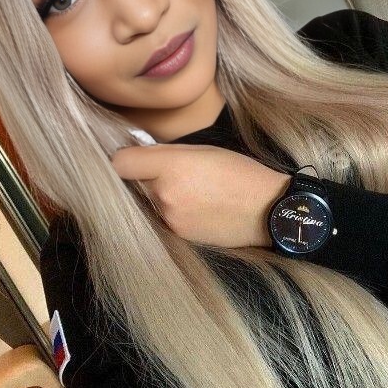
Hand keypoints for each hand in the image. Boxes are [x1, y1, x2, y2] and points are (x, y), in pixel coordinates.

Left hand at [111, 144, 290, 248]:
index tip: (134, 158)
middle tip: (172, 174)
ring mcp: (169, 219)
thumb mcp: (205, 150)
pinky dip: (171, 212)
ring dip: (159, 196)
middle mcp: (164, 195)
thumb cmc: (240, 173)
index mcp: (172, 166)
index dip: (124, 158)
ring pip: (148, 202)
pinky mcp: (178, 236)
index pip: (120, 163)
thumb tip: (141, 156)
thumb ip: (168, 154)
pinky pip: (162, 218)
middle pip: (134, 183)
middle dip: (146, 177)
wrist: (268, 211)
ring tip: (190, 193)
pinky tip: (195, 208)